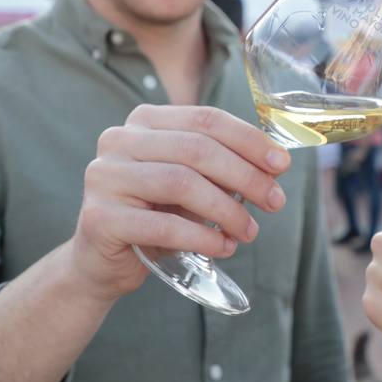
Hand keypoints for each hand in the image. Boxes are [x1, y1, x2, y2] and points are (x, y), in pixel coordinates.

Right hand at [68, 104, 290, 304]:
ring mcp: (104, 177)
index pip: (206, 119)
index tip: (282, 165)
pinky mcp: (100, 218)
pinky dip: (201, 237)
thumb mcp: (190, 183)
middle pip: (197, 149)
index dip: (249, 140)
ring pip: (181, 182)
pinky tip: (223, 247)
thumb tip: (275, 166)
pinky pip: (163, 225)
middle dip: (245, 176)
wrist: (102, 261)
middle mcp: (118, 140)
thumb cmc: (154, 215)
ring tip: (249, 231)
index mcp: (144, 121)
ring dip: (226, 209)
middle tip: (274, 202)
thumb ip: (222, 167)